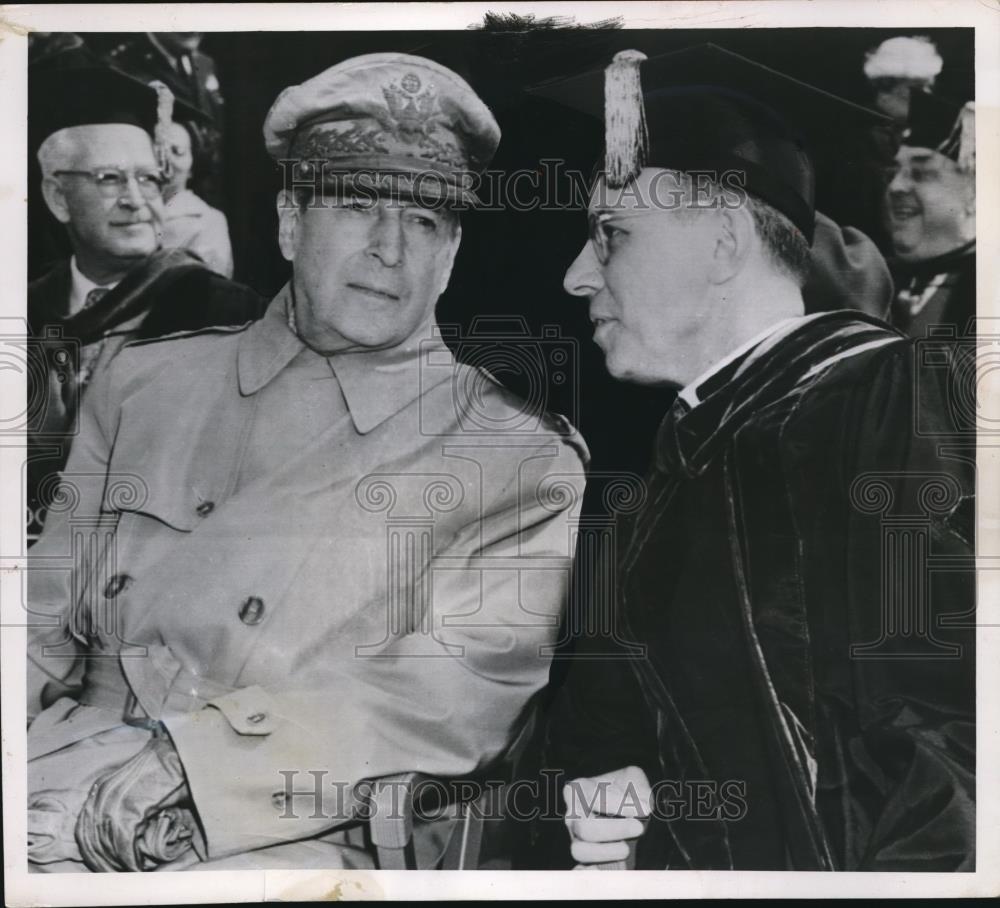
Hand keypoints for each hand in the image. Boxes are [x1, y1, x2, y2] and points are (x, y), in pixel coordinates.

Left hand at [75, 732, 200, 870]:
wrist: (181, 754)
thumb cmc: (164, 769)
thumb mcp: (134, 784)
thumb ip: (120, 804)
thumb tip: (117, 834)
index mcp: (101, 789)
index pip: (84, 829)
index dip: (93, 851)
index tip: (104, 865)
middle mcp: (103, 795)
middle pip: (91, 839)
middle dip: (102, 860)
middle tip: (115, 873)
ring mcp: (115, 802)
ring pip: (106, 844)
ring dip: (116, 862)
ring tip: (128, 871)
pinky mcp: (132, 809)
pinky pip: (123, 843)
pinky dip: (129, 858)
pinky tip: (137, 866)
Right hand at [563, 766, 651, 868]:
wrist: (627, 809)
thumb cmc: (626, 790)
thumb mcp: (633, 779)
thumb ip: (639, 788)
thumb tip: (642, 808)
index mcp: (578, 789)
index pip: (590, 798)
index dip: (616, 804)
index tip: (643, 808)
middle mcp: (572, 815)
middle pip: (584, 827)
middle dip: (614, 829)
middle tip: (639, 827)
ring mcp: (576, 838)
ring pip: (579, 851)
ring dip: (605, 852)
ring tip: (626, 849)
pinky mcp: (584, 858)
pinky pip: (579, 870)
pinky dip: (588, 873)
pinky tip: (604, 870)